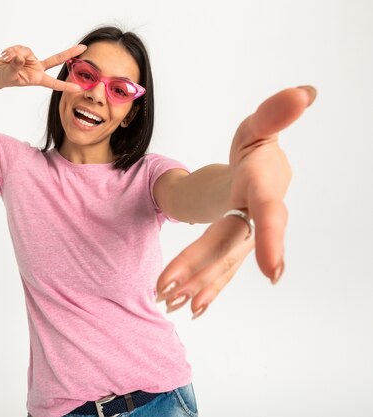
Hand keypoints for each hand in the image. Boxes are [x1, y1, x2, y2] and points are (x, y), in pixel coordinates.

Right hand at [0, 44, 86, 91]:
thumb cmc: (4, 78)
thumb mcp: (9, 75)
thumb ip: (15, 66)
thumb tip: (19, 57)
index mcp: (37, 78)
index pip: (53, 83)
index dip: (65, 86)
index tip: (78, 88)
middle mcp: (37, 68)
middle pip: (56, 59)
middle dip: (69, 52)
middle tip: (83, 47)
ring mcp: (32, 59)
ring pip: (27, 51)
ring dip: (15, 53)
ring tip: (6, 58)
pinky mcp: (25, 52)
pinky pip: (20, 48)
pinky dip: (11, 50)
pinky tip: (5, 55)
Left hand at [156, 86, 316, 318]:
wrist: (254, 174)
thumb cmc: (255, 148)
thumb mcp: (257, 127)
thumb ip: (275, 114)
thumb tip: (302, 92)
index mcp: (263, 189)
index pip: (268, 215)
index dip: (272, 241)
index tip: (275, 274)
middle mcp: (257, 220)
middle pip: (230, 245)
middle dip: (202, 267)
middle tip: (170, 290)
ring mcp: (245, 237)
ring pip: (222, 264)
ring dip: (197, 285)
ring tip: (167, 301)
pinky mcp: (233, 247)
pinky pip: (220, 271)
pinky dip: (206, 288)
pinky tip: (189, 307)